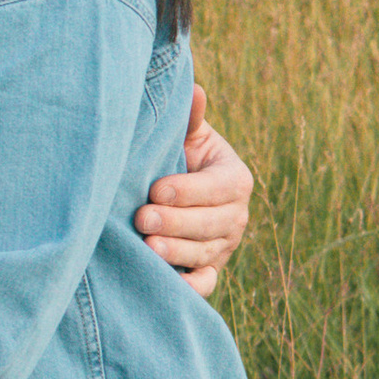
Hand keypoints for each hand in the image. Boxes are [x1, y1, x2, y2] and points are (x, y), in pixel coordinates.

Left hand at [134, 88, 254, 298]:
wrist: (176, 189)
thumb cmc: (177, 157)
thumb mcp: (186, 136)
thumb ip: (190, 119)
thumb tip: (195, 91)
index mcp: (235, 179)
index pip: (218, 188)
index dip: (189, 191)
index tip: (156, 190)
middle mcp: (236, 215)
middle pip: (212, 224)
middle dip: (177, 223)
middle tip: (143, 219)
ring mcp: (224, 246)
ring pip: (206, 254)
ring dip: (177, 254)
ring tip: (148, 249)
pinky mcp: (210, 270)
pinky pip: (206, 284)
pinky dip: (192, 288)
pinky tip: (170, 286)